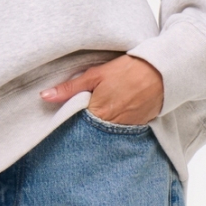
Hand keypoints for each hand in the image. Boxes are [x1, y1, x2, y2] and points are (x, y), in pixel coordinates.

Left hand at [40, 54, 164, 124]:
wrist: (161, 71)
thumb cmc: (128, 70)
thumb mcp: (95, 75)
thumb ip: (69, 88)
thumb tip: (44, 97)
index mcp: (99, 113)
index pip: (75, 127)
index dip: (68, 124)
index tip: (61, 123)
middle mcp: (112, 125)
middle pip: (90, 134)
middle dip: (82, 131)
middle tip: (76, 127)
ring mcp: (127, 128)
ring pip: (105, 135)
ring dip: (98, 130)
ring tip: (95, 122)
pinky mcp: (139, 128)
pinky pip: (121, 133)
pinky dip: (114, 129)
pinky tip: (111, 122)